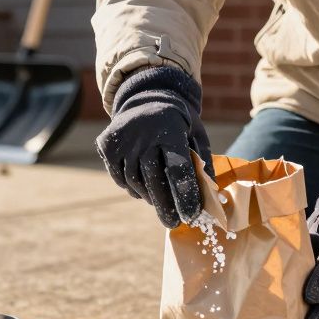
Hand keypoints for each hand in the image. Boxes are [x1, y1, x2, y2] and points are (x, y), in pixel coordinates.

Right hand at [96, 66, 213, 227]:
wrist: (146, 96)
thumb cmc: (178, 121)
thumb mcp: (196, 134)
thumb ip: (204, 162)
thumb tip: (211, 196)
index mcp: (170, 128)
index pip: (178, 168)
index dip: (184, 195)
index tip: (190, 216)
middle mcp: (143, 133)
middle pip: (154, 179)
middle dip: (166, 206)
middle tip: (173, 223)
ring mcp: (122, 139)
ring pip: (135, 182)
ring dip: (149, 197)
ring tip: (160, 204)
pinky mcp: (107, 145)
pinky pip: (120, 178)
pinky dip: (133, 188)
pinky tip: (144, 189)